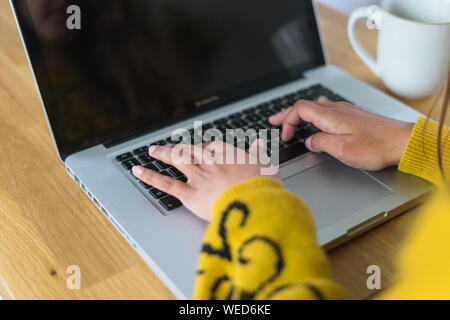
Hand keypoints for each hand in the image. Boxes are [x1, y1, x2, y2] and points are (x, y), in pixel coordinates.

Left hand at [132, 141, 280, 221]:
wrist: (254, 204)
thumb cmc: (262, 187)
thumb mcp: (265, 166)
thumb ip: (258, 154)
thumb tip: (259, 144)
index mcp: (228, 154)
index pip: (211, 146)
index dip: (203, 147)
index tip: (199, 147)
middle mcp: (210, 162)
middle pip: (189, 150)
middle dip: (177, 147)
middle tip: (166, 146)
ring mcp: (198, 177)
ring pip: (176, 161)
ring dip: (162, 154)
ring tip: (152, 150)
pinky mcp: (190, 195)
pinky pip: (167, 184)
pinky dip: (151, 177)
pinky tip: (138, 171)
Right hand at [269, 97, 414, 170]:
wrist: (403, 141)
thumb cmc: (377, 146)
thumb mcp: (343, 149)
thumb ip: (321, 143)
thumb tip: (311, 141)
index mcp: (330, 116)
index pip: (299, 110)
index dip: (287, 121)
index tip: (284, 135)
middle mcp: (336, 109)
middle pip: (304, 106)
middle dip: (286, 114)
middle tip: (273, 121)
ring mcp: (345, 111)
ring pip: (315, 107)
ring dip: (299, 114)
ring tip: (290, 119)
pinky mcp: (353, 116)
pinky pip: (327, 109)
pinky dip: (314, 113)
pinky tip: (317, 114)